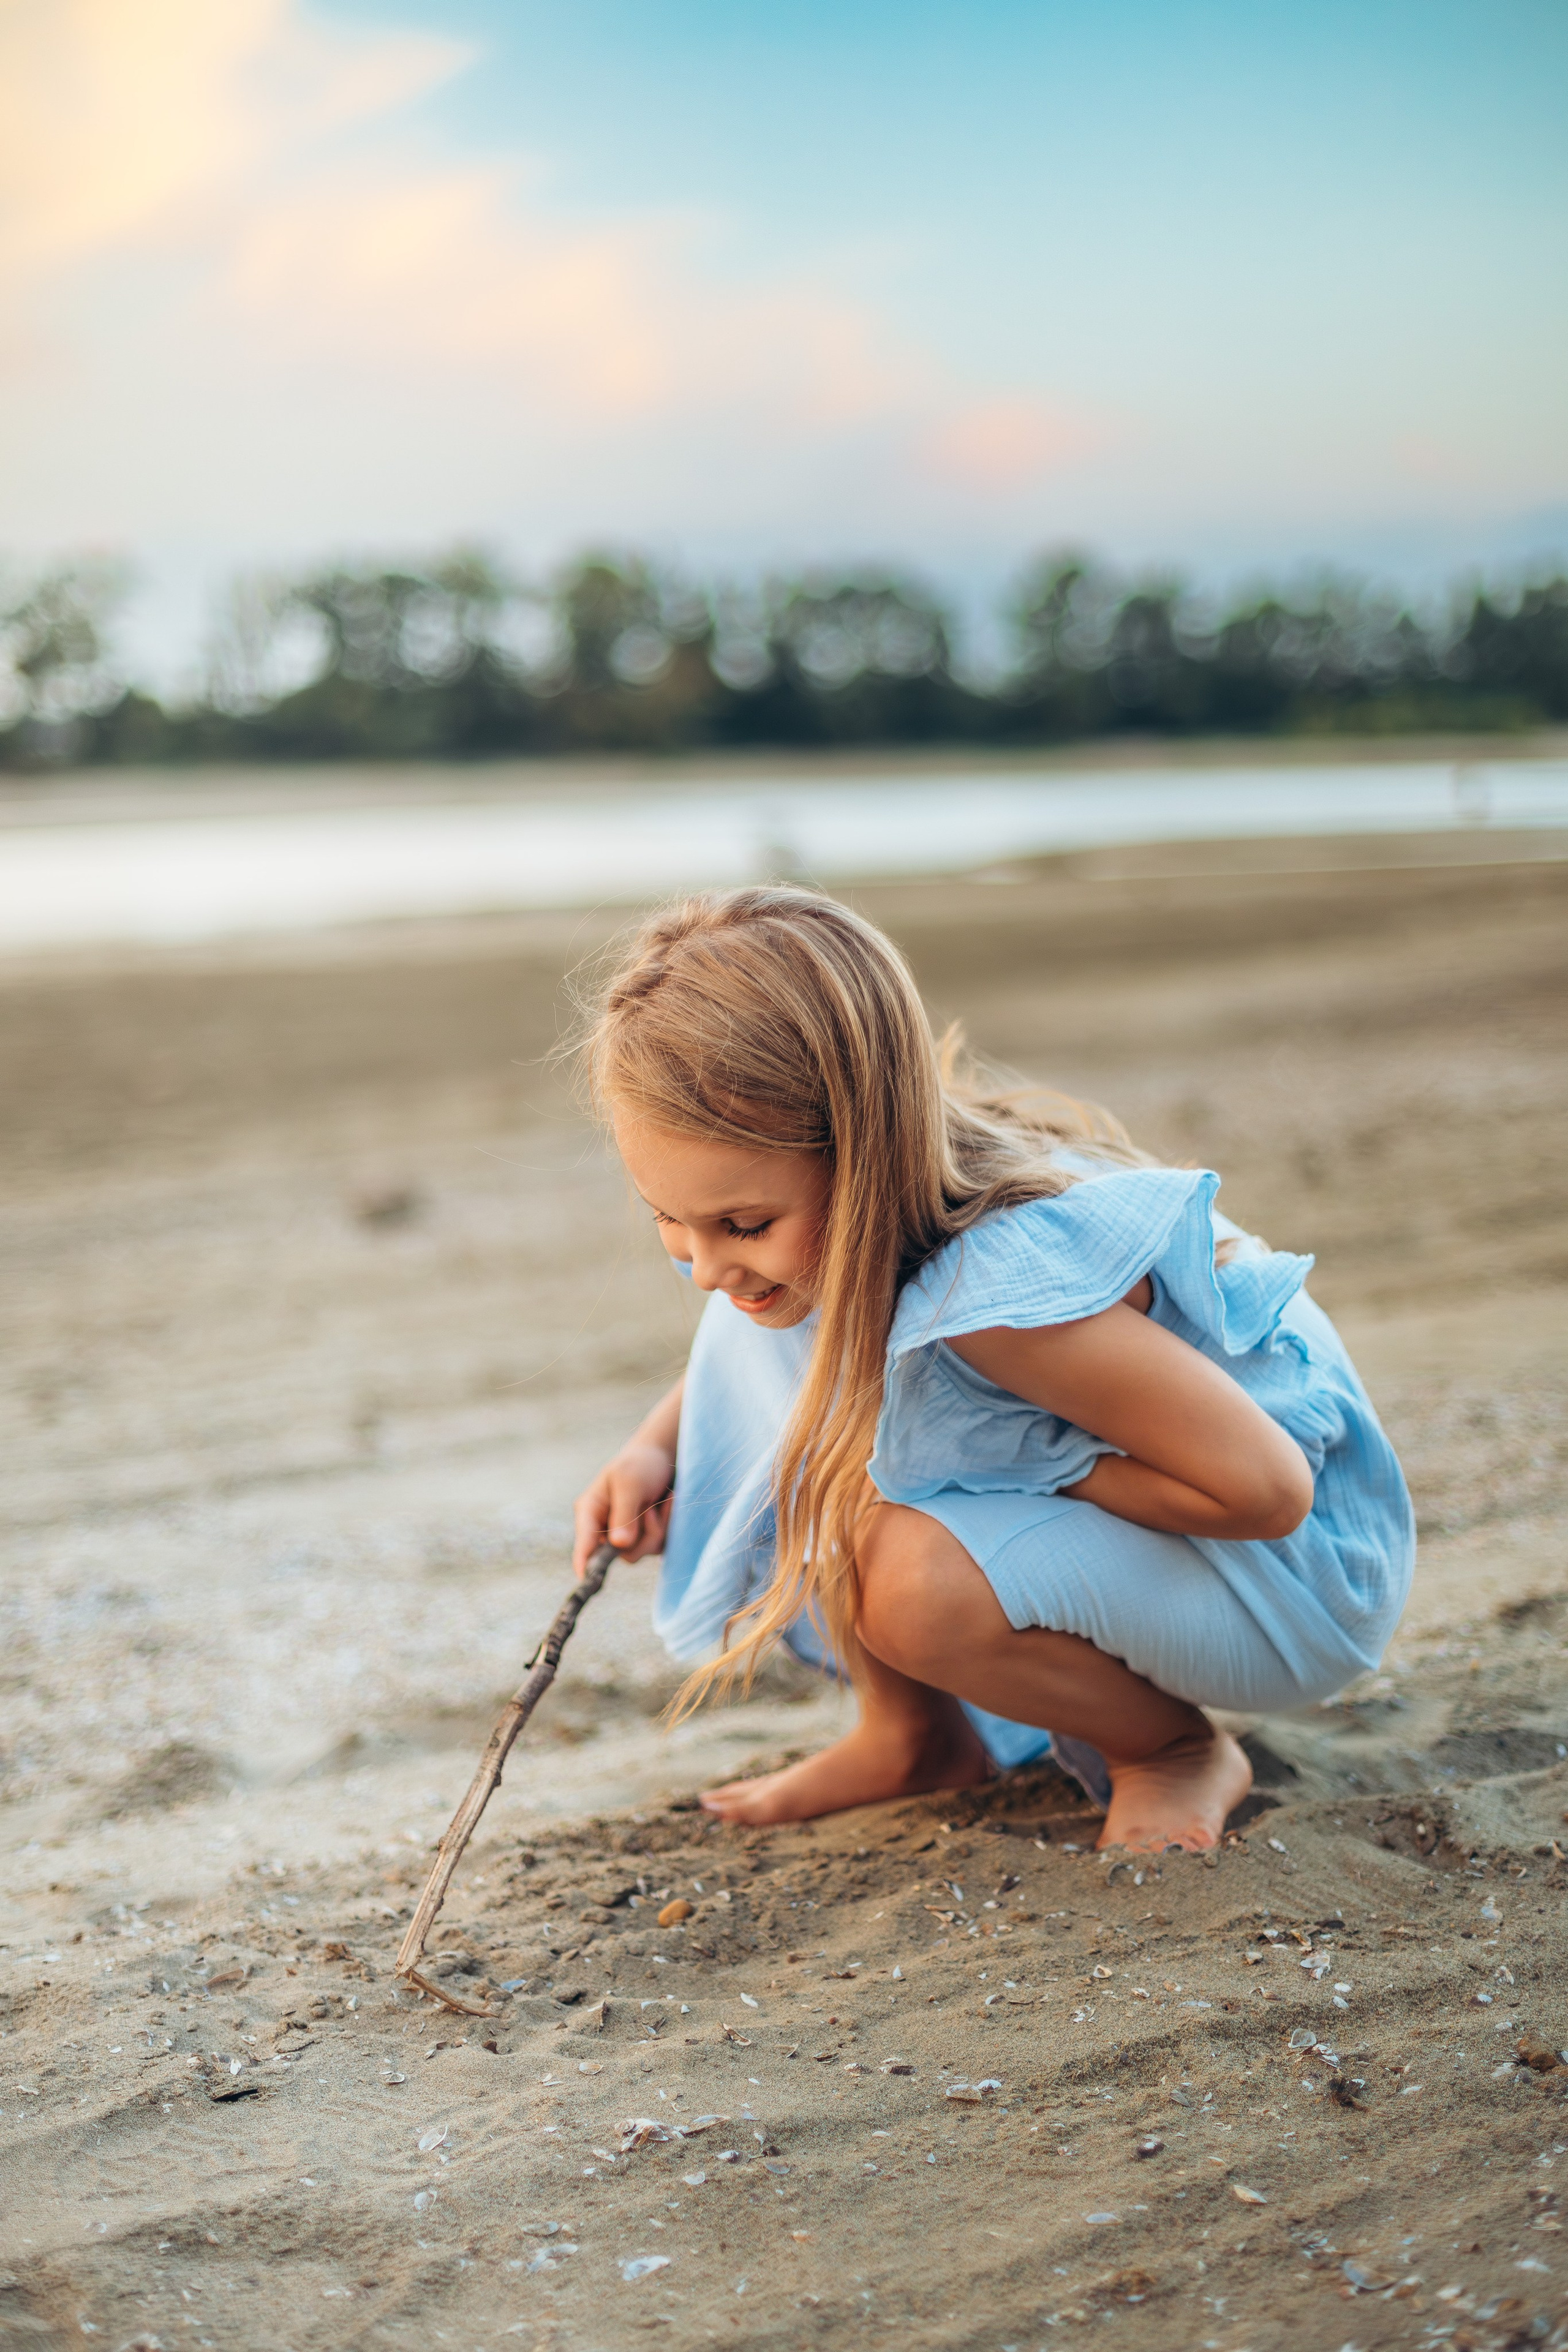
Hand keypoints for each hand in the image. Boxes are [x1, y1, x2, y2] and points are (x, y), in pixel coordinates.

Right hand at [573, 1443, 674, 1576]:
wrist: (665, 1456)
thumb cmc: (640, 1464)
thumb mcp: (630, 1483)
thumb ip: (624, 1514)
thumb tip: (619, 1545)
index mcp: (590, 1512)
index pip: (584, 1545)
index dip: (584, 1564)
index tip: (586, 1579)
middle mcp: (604, 1528)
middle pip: (620, 1554)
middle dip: (643, 1535)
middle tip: (652, 1509)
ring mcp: (625, 1535)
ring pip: (641, 1552)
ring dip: (658, 1528)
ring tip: (661, 1501)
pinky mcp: (645, 1537)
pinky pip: (657, 1547)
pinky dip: (667, 1526)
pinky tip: (668, 1504)